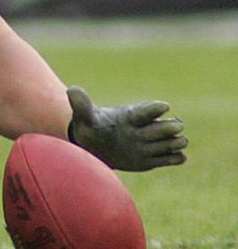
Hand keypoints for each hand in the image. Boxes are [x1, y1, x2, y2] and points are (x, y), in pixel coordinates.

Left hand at [67, 86, 186, 170]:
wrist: (94, 146)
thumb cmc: (91, 127)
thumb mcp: (84, 117)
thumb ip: (81, 105)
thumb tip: (71, 90)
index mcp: (131, 116)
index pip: (146, 110)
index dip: (154, 109)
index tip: (164, 107)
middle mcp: (144, 129)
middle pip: (163, 127)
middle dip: (169, 127)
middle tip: (175, 127)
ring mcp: (150, 144)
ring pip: (171, 142)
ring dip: (175, 142)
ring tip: (177, 142)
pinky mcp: (153, 159)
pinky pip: (170, 158)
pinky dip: (175, 158)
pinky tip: (178, 158)